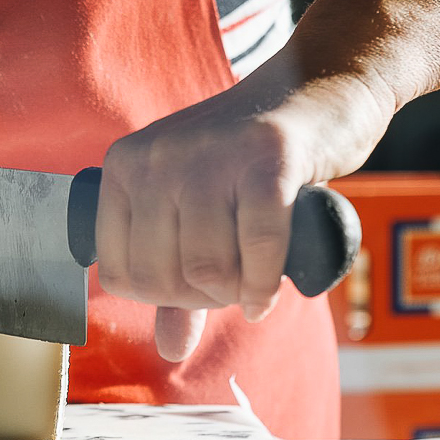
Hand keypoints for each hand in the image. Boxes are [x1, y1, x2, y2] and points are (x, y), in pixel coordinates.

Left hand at [95, 50, 389, 361]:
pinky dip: (266, 283)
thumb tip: (169, 351)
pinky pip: (257, 249)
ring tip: (255, 271)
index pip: (119, 274)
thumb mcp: (200, 214)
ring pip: (208, 269)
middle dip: (204, 296)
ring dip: (238, 289)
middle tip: (235, 277)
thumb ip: (180, 282)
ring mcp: (208, 155)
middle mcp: (155, 157)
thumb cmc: (252, 161)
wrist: (319, 88)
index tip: (198, 282)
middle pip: (163, 278)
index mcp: (124, 168)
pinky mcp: (266, 159)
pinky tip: (272, 289)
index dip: (163, 295)